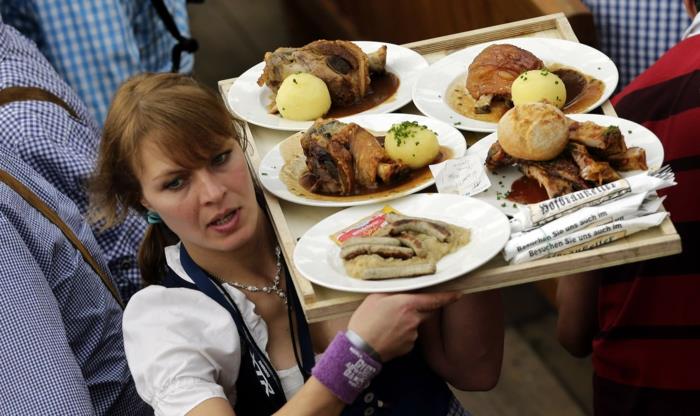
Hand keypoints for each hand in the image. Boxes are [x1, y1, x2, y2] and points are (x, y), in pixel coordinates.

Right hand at [347, 292, 461, 360]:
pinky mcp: (409, 347)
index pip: (434, 299)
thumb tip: (401, 288)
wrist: (359, 348)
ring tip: (387, 323)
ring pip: (416, 324)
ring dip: (408, 321)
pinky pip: (410, 336)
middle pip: (426, 311)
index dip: (448, 296)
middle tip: (402, 307)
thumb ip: (392, 291)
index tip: (458, 294)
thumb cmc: (365, 320)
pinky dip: (402, 334)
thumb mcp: (375, 297)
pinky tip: (388, 333)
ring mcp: (413, 335)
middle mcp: (414, 319)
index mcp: (407, 304)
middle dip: (420, 308)